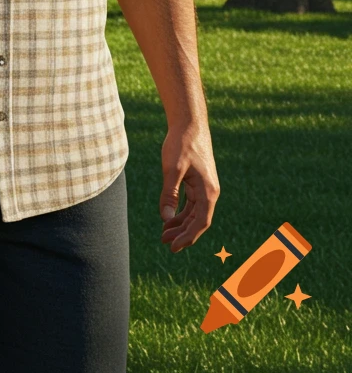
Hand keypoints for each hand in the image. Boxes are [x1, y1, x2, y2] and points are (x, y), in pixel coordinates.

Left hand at [159, 121, 219, 252]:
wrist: (189, 124)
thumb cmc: (181, 144)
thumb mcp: (172, 169)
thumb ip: (169, 193)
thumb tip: (166, 218)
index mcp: (208, 192)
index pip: (201, 223)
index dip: (188, 237)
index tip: (173, 247)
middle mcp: (209, 192)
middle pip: (197, 221)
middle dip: (182, 233)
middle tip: (164, 242)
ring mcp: (204, 187)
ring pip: (193, 213)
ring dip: (179, 223)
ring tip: (163, 233)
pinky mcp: (197, 181)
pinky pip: (190, 203)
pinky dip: (180, 211)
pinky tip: (168, 217)